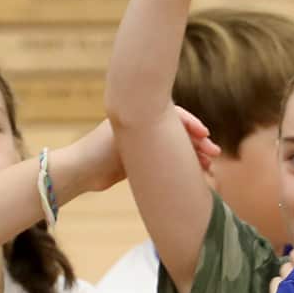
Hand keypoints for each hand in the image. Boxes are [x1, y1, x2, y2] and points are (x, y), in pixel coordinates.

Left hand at [75, 106, 218, 194]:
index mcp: (140, 117)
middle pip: (177, 133)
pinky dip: (181, 168)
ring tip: (208, 168)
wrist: (79, 172)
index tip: (205, 134)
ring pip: (175, 148)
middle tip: (214, 154)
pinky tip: (194, 176)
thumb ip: (146, 129)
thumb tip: (176, 117)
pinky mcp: (140, 163)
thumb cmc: (98, 150)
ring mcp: (143, 146)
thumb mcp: (125, 136)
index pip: (173, 116)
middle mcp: (143, 129)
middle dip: (198, 142)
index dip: (192, 124)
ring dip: (193, 156)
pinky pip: (167, 163)